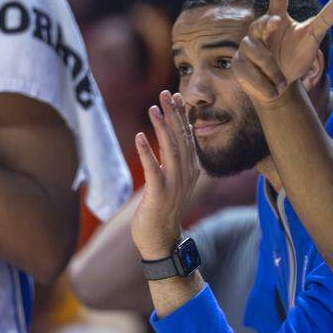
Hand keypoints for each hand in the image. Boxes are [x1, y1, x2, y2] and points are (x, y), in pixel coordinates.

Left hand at [130, 91, 201, 260]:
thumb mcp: (173, 182)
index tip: (175, 96)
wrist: (161, 239)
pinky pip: (154, 169)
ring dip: (162, 127)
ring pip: (171, 149)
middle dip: (174, 114)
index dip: (181, 115)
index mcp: (191, 169)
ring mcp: (175, 184)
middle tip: (166, 93)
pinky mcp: (160, 194)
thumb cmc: (163, 210)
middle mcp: (187, 173)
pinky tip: (140, 137)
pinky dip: (148, 152)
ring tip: (154, 108)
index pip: (188, 136)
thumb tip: (169, 140)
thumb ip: (174, 162)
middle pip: (181, 137)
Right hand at [233, 0, 332, 104]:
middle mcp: (258, 31)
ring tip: (283, 82)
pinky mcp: (239, 66)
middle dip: (267, 25)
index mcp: (277, 19)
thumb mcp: (314, 34)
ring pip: (259, 56)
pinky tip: (273, 90)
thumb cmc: (296, 51)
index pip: (277, 6)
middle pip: (260, 25)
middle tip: (277, 21)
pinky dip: (264, 85)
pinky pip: (250, 76)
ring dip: (273, 71)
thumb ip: (329, 15)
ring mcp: (246, 48)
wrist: (280, 83)